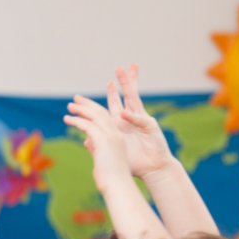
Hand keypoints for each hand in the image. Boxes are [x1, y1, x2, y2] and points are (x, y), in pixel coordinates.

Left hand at [63, 95, 133, 195]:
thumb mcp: (101, 159)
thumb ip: (95, 147)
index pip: (105, 119)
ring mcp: (111, 136)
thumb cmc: (110, 178)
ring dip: (81, 110)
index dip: (94, 111)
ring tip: (69, 106)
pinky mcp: (103, 140)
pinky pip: (88, 125)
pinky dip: (77, 120)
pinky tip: (68, 119)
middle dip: (87, 105)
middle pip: (101, 113)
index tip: (83, 107)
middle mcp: (115, 134)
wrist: (117, 186)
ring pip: (95, 116)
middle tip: (75, 99)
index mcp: (116, 138)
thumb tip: (86, 141)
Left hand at [106, 64, 175, 179]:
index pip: (114, 106)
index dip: (109, 95)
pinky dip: (131, 117)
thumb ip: (99, 145)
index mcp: (123, 125)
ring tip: (124, 73)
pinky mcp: (150, 128)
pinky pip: (139, 120)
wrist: (152, 170)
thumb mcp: (113, 152)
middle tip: (119, 67)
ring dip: (129, 86)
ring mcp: (142, 122)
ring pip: (135, 99)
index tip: (104, 85)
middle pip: (127, 96)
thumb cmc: (134, 164)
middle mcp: (133, 120)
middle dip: (122, 82)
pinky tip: (123, 112)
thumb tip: (86, 140)